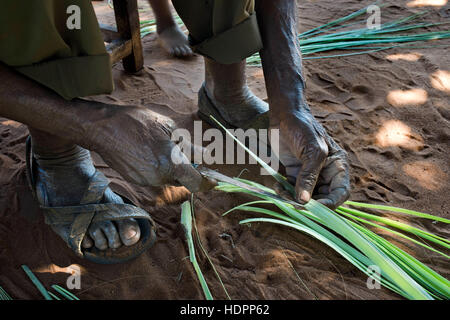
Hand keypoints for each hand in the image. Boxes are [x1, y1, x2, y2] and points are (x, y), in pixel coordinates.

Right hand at [87, 105, 214, 191]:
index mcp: (170, 165)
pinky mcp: (136, 180)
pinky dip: (160, 167)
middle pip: (183, 180)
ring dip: (173, 167)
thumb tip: (205, 155)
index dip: (208, 183)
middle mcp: (159, 178)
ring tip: (164, 146)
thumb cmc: (136, 122)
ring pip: (169, 178)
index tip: (214, 179)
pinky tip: (151, 151)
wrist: (102, 128)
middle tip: (190, 154)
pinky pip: (156, 177)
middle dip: (189, 169)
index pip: (197, 183)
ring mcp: (146, 181)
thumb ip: (189, 146)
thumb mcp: (168, 127)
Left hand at [270, 109, 349, 208]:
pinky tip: (277, 186)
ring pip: (305, 197)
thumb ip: (309, 177)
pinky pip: (291, 191)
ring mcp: (309, 175)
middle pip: (322, 199)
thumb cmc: (303, 128)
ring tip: (281, 192)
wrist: (284, 114)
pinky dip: (284, 193)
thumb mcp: (312, 151)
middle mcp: (325, 173)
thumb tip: (304, 201)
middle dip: (308, 204)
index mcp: (337, 166)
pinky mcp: (294, 174)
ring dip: (293, 200)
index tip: (313, 208)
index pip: (340, 193)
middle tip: (293, 204)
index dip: (330, 204)